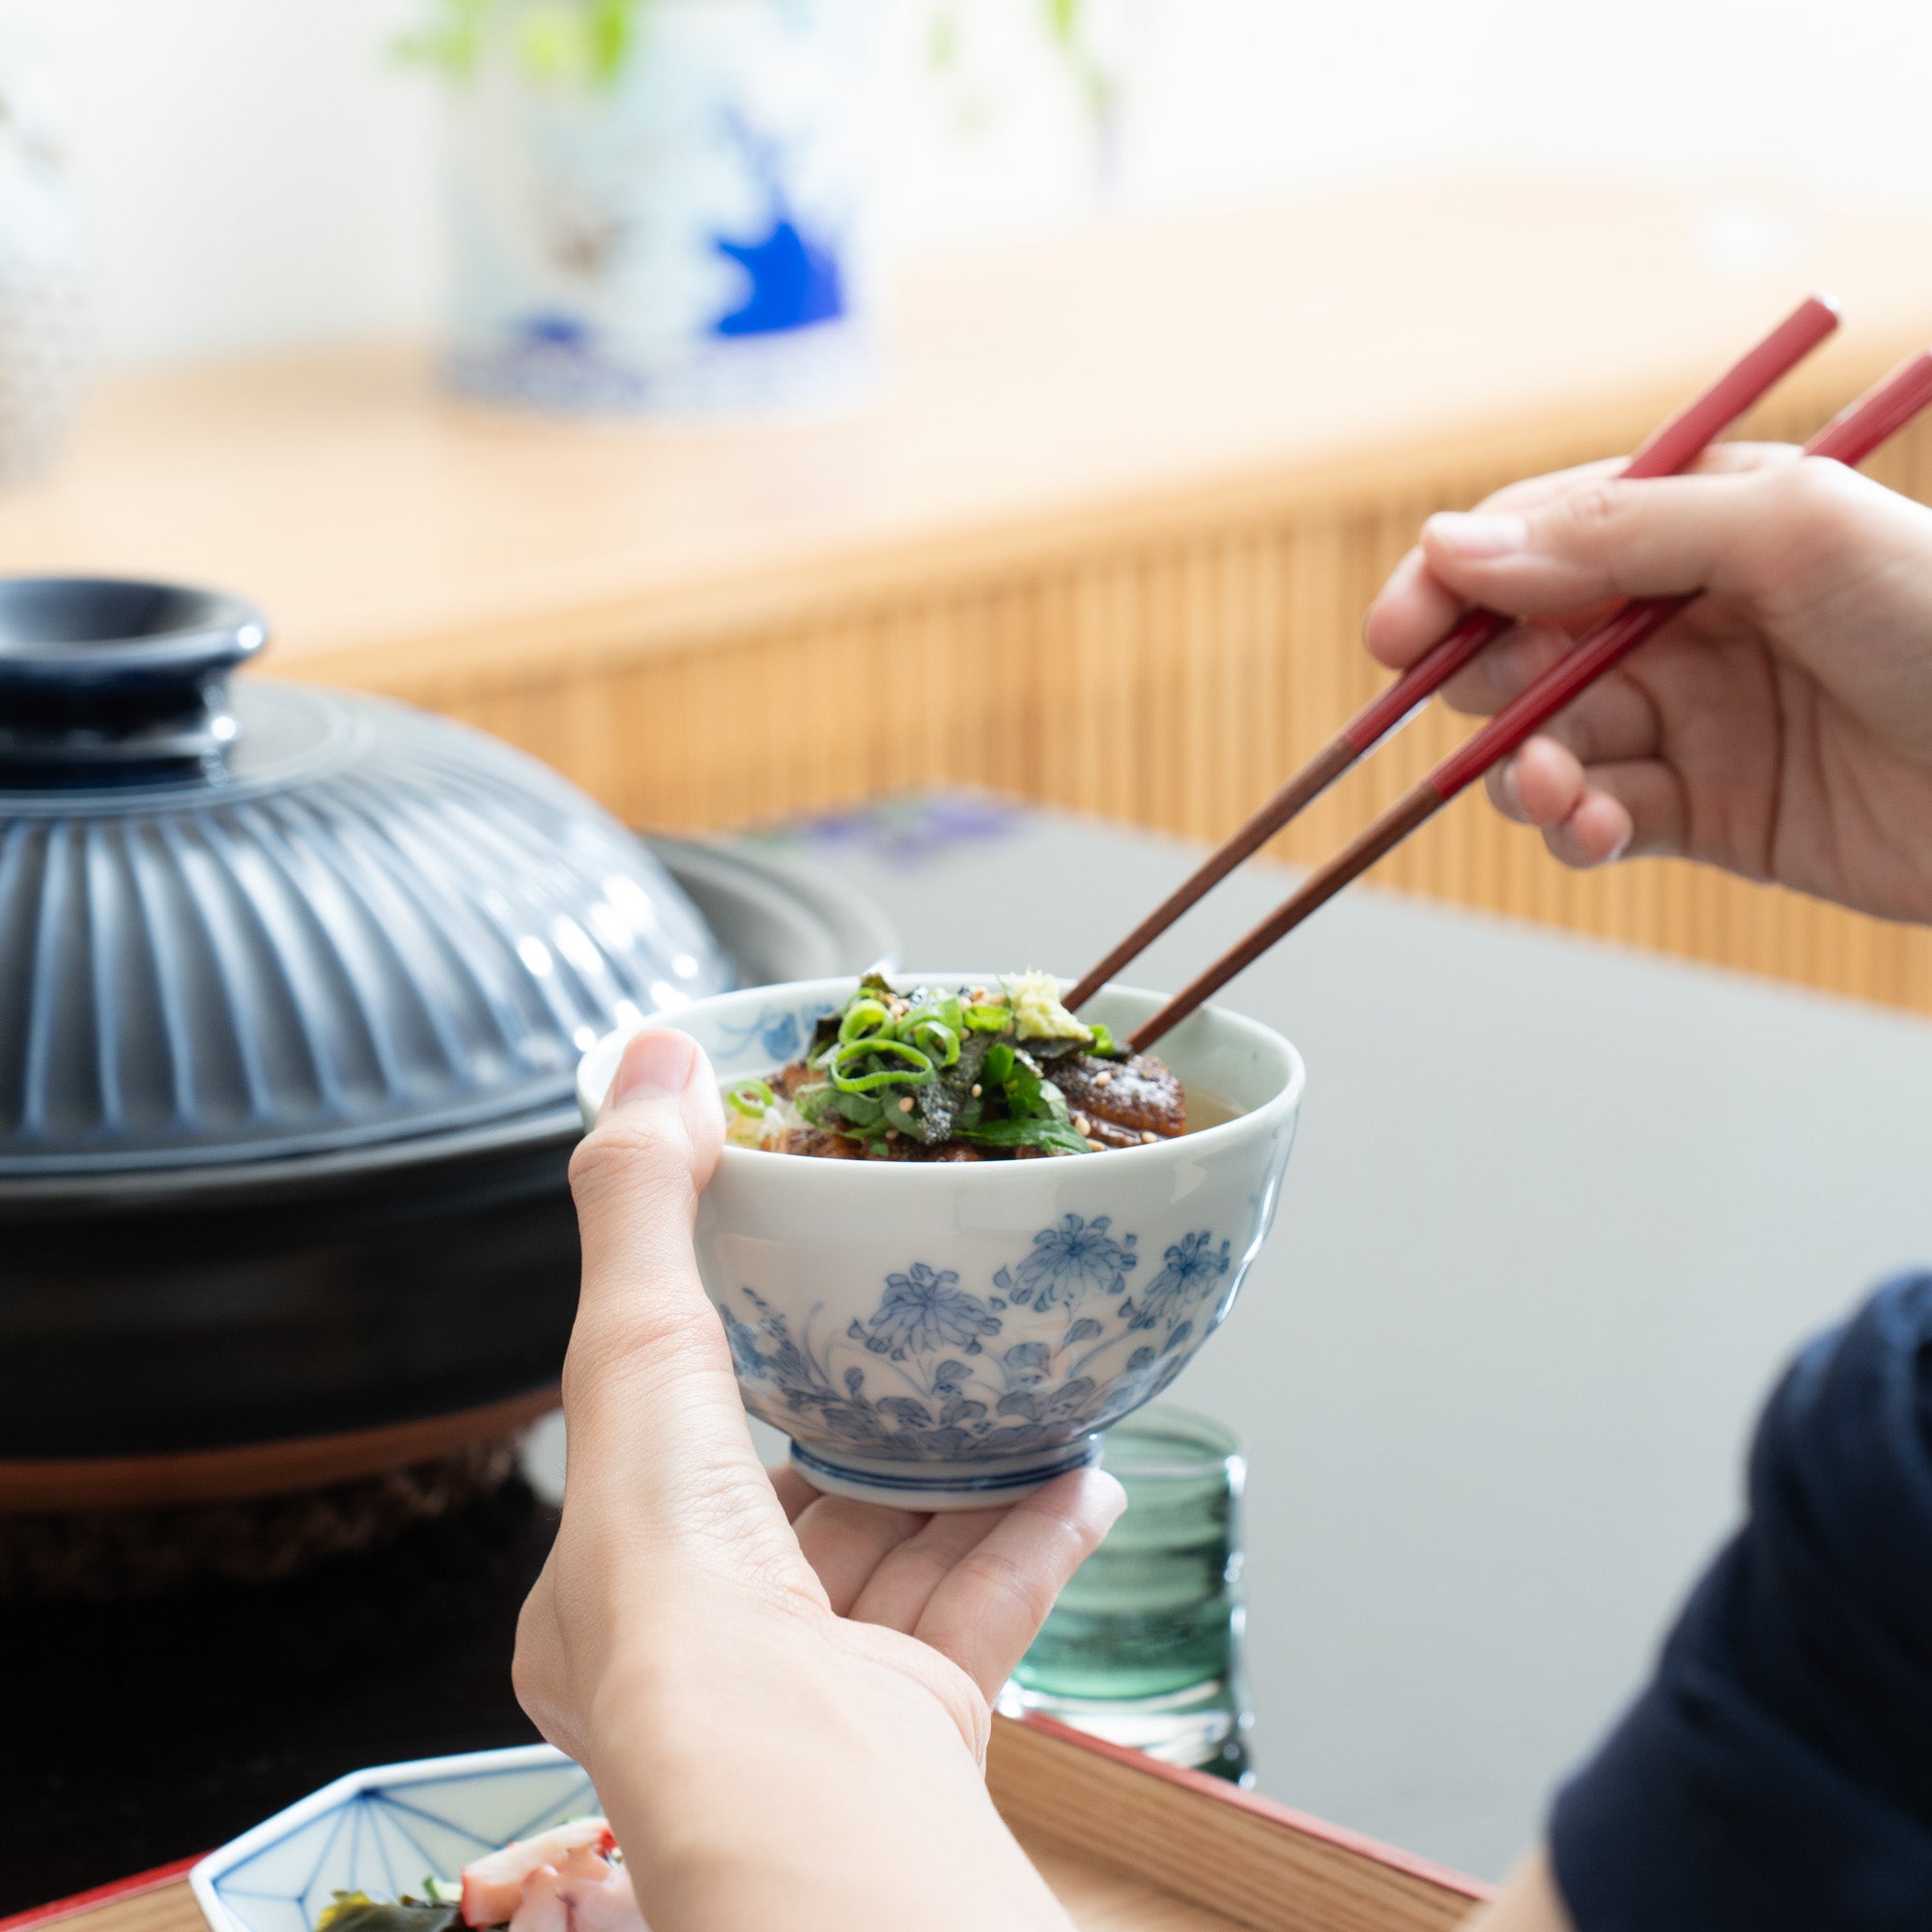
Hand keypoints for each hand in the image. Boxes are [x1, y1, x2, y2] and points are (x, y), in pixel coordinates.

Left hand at [514, 1028, 1124, 1931]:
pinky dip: (1034, 1536)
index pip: (670, 1454)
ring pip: (903, 1559)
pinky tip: (1086, 1473)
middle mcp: (709, 1658)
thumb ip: (641, 1210)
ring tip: (1029, 1387)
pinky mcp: (918, 1726)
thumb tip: (645, 1058)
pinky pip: (985, 1610)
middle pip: (800, 1508)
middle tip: (930, 1331)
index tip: (787, 1289)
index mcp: (613, 1592)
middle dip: (869, 1419)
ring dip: (968, 1473)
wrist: (791, 1788)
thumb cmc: (678, 1589)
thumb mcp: (635, 1354)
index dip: (724, 1365)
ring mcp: (819, 1699)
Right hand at [1363, 446, 1931, 923]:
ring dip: (1527, 767)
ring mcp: (1696, 716)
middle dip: (1484, 678)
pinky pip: (1600, 817)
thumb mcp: (1786, 532)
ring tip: (1557, 789)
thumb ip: (1615, 533)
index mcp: (1707, 519)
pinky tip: (1596, 829)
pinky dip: (1576, 827)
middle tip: (1477, 707)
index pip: (1545, 533)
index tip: (1398, 630)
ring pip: (1549, 737)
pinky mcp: (1710, 813)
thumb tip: (1453, 546)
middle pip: (1527, 640)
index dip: (1458, 578)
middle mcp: (1688, 614)